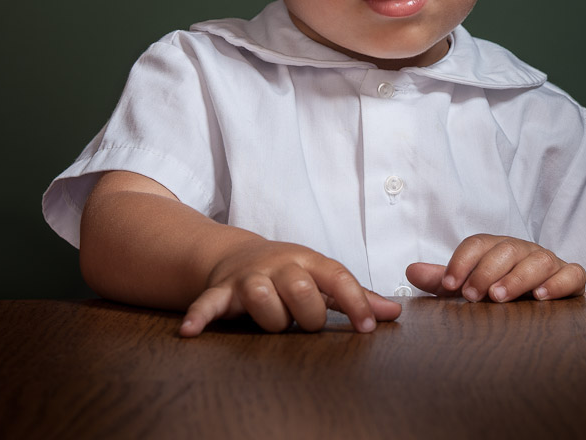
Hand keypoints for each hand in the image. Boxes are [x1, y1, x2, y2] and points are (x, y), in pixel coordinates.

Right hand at [180, 238, 401, 335]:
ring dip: (270, 318)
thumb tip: (394, 313)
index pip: (337, 277)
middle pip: (301, 288)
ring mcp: (249, 277)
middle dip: (310, 314)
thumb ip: (355, 298)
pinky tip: (191, 331)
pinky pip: (208, 303)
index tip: (369, 329)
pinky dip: (200, 315)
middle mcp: (279, 265)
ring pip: (262, 297)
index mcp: (308, 261)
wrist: (237, 254)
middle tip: (308, 324)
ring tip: (273, 324)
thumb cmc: (290, 273)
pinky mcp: (221, 291)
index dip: (356, 303)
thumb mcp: (322, 278)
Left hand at [406, 234, 585, 302]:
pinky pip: (572, 274)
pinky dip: (558, 283)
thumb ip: (444, 279)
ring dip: (518, 278)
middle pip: (506, 250)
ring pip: (538, 261)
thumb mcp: (470, 286)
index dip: (462, 261)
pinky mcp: (571, 278)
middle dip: (487, 271)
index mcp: (497, 248)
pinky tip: (542, 298)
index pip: (478, 244)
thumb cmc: (499, 292)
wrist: (540, 303)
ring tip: (500, 297)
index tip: (450, 285)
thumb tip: (410, 271)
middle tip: (473, 295)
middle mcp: (523, 250)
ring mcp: (548, 262)